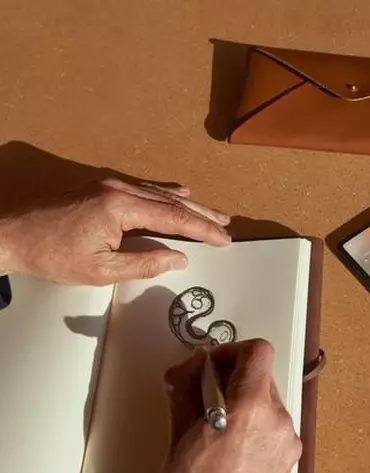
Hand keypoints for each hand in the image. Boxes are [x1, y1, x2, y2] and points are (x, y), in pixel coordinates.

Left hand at [0, 177, 231, 284]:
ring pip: (160, 193)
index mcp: (120, 208)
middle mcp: (119, 189)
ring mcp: (111, 185)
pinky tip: (180, 191)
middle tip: (227, 224)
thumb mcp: (101, 270)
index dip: (203, 230)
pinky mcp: (103, 188)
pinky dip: (166, 193)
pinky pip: (144, 189)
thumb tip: (179, 258)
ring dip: (188, 204)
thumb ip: (145, 263)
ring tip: (213, 213)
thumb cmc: (53, 255)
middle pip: (172, 202)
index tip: (224, 239)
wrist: (12, 235)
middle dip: (202, 214)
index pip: (174, 218)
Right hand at [156, 340, 301, 472]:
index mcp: (252, 410)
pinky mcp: (289, 460)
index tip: (214, 362)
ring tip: (218, 423)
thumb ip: (187, 387)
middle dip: (234, 376)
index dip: (233, 350)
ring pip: (268, 401)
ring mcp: (288, 443)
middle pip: (262, 376)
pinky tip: (232, 443)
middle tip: (207, 388)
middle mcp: (278, 422)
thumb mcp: (180, 434)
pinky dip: (255, 423)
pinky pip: (274, 426)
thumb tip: (190, 364)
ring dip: (244, 401)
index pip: (258, 352)